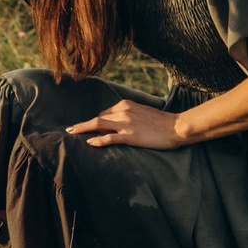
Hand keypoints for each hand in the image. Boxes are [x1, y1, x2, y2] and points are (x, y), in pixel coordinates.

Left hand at [67, 100, 188, 149]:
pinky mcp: (132, 136)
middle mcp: (124, 112)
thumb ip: (128, 114)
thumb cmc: (161, 121)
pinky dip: (98, 140)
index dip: (96, 121)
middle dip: (82, 124)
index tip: (88, 127)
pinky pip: (110, 138)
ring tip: (71, 133)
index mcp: (125, 104)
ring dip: (82, 129)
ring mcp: (127, 124)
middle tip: (70, 129)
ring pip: (99, 125)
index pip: (105, 113)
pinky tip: (89, 143)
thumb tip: (117, 120)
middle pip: (98, 118)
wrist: (177, 126)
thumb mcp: (142, 111)